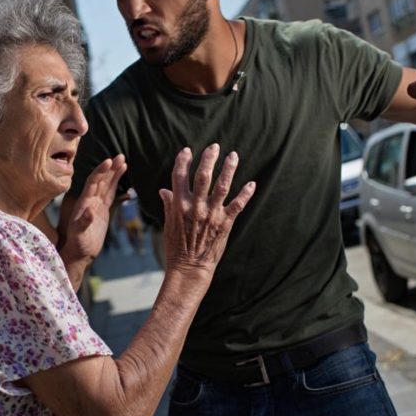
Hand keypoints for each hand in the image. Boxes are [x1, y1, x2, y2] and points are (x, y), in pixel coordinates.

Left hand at [60, 155, 126, 263]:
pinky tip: (122, 173)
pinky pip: (111, 192)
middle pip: (101, 180)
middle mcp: (89, 200)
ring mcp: (97, 204)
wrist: (80, 253)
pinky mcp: (103, 209)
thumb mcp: (79, 235)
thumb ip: (83, 223)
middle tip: (120, 156)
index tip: (108, 162)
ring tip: (123, 160)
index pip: (92, 183)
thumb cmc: (77, 245)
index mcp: (83, 203)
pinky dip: (116, 182)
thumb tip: (89, 212)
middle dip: (110, 168)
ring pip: (107, 184)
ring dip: (114, 172)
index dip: (100, 172)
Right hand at [160, 145, 254, 274]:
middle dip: (209, 159)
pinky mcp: (225, 223)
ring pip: (222, 186)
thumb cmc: (176, 247)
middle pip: (203, 176)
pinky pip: (237, 205)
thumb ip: (169, 204)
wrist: (189, 268)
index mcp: (179, 205)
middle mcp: (196, 207)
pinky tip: (251, 184)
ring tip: (233, 156)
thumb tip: (164, 190)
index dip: (183, 161)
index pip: (180, 176)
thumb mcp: (168, 224)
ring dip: (228, 169)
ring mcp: (212, 214)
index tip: (187, 151)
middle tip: (214, 147)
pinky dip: (245, 194)